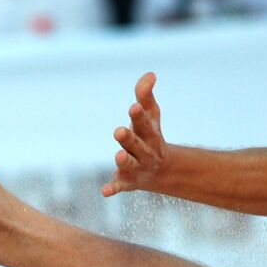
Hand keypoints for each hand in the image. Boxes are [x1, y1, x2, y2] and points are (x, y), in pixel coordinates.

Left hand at [102, 71, 169, 197]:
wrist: (161, 170)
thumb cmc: (150, 135)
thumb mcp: (151, 116)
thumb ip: (146, 96)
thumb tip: (150, 74)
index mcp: (150, 134)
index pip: (145, 123)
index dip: (139, 115)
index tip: (134, 106)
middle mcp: (145, 151)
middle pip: (137, 144)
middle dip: (129, 138)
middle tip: (119, 131)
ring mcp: (137, 167)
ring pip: (130, 164)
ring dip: (125, 160)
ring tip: (118, 156)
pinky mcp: (127, 181)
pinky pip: (120, 185)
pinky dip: (113, 188)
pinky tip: (105, 192)